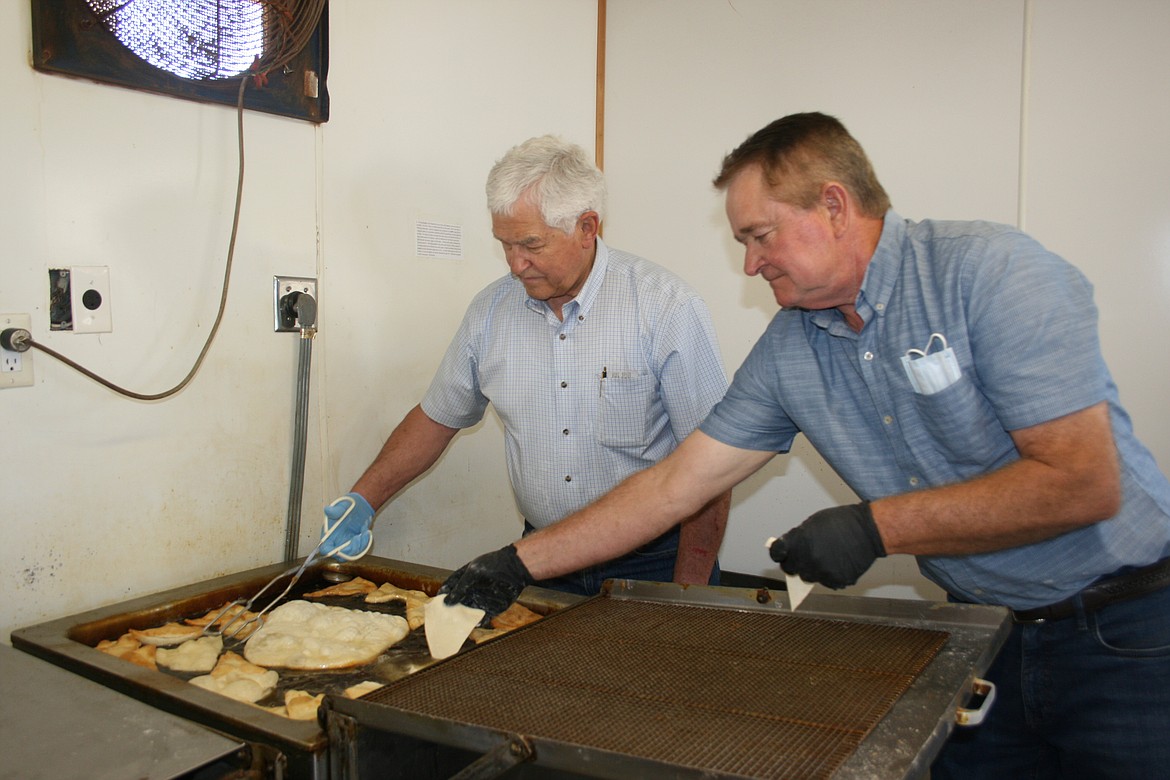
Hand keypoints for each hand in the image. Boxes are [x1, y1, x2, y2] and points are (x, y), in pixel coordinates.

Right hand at [321, 493, 374, 560]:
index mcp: (328, 535)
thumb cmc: (347, 507)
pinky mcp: (356, 544)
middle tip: (357, 538)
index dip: (330, 552)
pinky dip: (365, 542)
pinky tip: (367, 532)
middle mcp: (336, 542)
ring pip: (353, 554)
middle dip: (350, 550)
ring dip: (361, 544)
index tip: (338, 549)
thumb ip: (334, 510)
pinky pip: (361, 549)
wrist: (359, 506)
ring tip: (364, 531)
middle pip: (340, 556)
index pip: (325, 549)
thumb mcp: (340, 507)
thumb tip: (327, 510)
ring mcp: (347, 544)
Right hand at [439, 544, 532, 619]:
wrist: (515, 568)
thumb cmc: (493, 565)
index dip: (441, 597)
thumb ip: (460, 588)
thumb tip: (447, 602)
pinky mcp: (492, 608)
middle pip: (457, 604)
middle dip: (450, 612)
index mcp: (463, 579)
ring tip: (455, 626)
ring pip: (468, 613)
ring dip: (462, 620)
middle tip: (442, 621)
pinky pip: (482, 618)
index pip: (448, 590)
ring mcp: (481, 600)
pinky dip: (478, 622)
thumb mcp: (472, 574)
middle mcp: (471, 591)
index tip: (434, 606)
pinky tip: (474, 624)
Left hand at [767, 502, 885, 588]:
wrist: (868, 531)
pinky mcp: (835, 581)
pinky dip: (829, 576)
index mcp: (799, 542)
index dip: (779, 553)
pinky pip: (825, 582)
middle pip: (790, 569)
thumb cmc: (843, 522)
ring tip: (824, 558)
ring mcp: (822, 572)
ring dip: (812, 570)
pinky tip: (837, 563)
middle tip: (803, 557)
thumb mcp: (813, 522)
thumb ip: (798, 537)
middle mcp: (808, 559)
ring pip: (808, 577)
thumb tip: (788, 546)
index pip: (777, 553)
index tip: (781, 553)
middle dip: (794, 563)